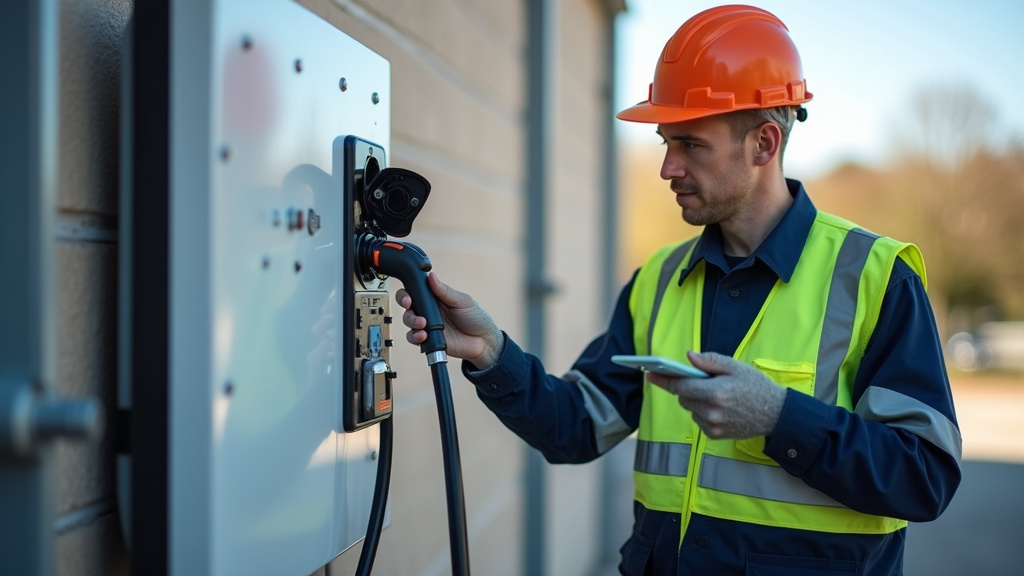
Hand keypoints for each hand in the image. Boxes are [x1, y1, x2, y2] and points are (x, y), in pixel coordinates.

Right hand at [395, 272, 503, 368]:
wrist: (484, 341)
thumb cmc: (476, 318)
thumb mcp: (462, 301)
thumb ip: (445, 291)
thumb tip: (431, 276)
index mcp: (436, 298)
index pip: (416, 291)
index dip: (407, 292)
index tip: (409, 295)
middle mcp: (429, 311)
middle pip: (408, 305)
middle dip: (405, 305)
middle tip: (410, 306)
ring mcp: (428, 325)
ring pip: (408, 321)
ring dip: (411, 321)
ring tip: (422, 324)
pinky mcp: (428, 340)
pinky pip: (414, 338)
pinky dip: (415, 336)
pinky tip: (424, 336)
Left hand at [646, 351, 785, 439]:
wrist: (776, 414)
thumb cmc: (755, 387)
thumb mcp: (735, 367)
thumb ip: (710, 361)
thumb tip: (688, 357)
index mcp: (715, 393)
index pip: (680, 386)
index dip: (663, 380)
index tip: (649, 374)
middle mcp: (711, 412)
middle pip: (683, 398)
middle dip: (686, 388)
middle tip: (701, 381)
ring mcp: (713, 425)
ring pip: (690, 409)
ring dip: (695, 400)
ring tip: (716, 394)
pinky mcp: (715, 435)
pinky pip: (698, 420)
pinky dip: (703, 412)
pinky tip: (720, 407)